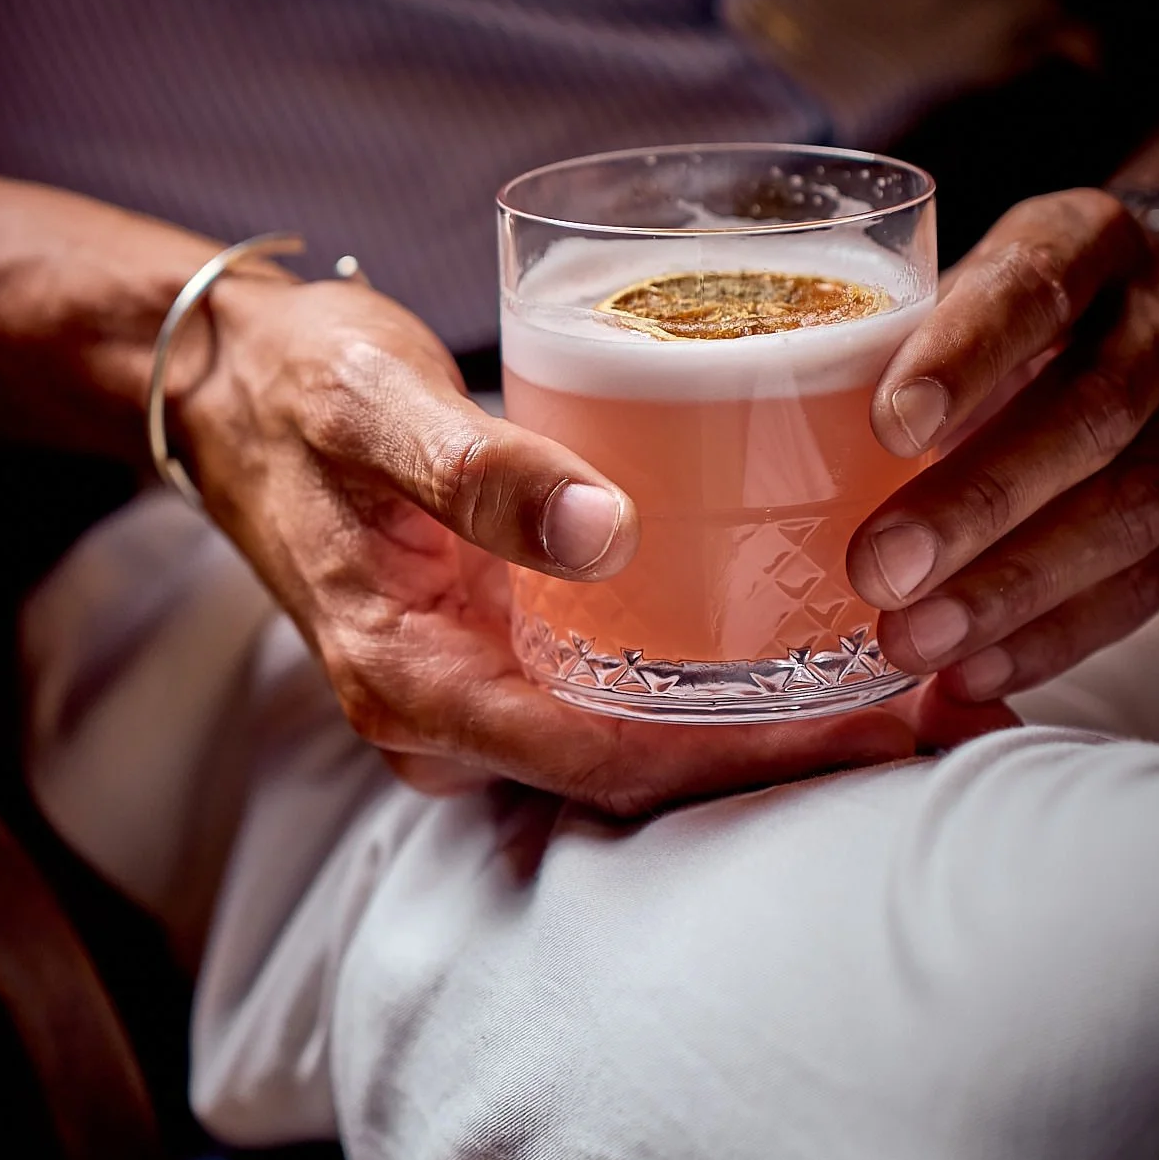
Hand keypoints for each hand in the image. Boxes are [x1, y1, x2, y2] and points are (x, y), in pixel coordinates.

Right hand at [178, 274, 913, 812]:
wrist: (233, 389)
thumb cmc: (299, 387)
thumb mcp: (373, 405)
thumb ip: (476, 470)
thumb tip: (604, 532)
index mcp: (409, 677)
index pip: (597, 754)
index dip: (731, 750)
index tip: (856, 724)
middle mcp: (442, 714)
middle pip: (631, 772)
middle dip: (771, 758)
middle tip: (925, 719)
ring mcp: (469, 694)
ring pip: (629, 747)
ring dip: (753, 732)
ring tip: (896, 695)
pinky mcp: (493, 658)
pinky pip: (610, 700)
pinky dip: (705, 691)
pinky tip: (796, 656)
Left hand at [848, 188, 1158, 701]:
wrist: (1133, 327)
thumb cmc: (1005, 321)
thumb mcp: (954, 297)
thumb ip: (881, 349)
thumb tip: (724, 439)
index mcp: (1085, 243)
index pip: (1033, 285)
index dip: (966, 355)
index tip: (891, 424)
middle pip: (1090, 412)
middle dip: (980, 501)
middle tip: (879, 568)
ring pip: (1131, 510)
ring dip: (1011, 590)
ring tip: (912, 640)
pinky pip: (1146, 587)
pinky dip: (1051, 639)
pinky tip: (972, 671)